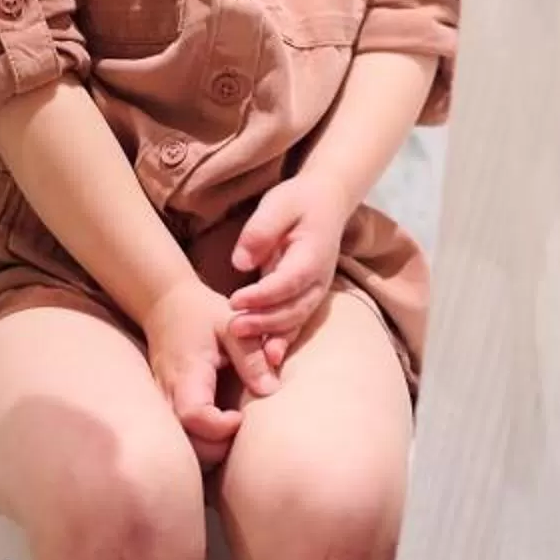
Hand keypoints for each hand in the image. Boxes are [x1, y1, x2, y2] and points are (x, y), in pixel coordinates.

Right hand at [139, 279, 243, 467]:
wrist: (164, 304)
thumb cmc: (201, 312)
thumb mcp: (231, 325)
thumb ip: (251, 357)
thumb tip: (270, 390)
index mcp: (186, 374)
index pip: (194, 417)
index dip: (220, 427)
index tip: (241, 417)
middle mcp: (167, 394)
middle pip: (186, 443)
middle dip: (218, 445)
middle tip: (243, 427)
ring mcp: (162, 403)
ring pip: (182, 446)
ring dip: (209, 448)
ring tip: (232, 428)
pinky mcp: (164, 407)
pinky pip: (179, 437)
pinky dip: (200, 442)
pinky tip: (219, 429)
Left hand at [224, 176, 351, 396]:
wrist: (326, 202)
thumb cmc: (299, 201)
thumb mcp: (278, 204)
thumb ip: (260, 230)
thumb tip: (241, 262)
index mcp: (313, 253)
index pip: (289, 280)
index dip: (263, 295)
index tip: (235, 301)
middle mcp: (319, 278)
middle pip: (293, 308)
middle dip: (263, 322)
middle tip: (233, 328)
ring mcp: (315, 291)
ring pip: (296, 320)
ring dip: (271, 335)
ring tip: (244, 343)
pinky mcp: (307, 298)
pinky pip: (296, 323)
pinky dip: (282, 341)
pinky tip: (268, 358)